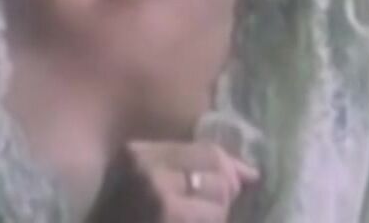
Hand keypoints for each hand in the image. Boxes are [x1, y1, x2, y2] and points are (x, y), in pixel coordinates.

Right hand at [86, 139, 258, 222]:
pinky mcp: (166, 220)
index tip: (238, 185)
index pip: (207, 152)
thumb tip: (251, 174)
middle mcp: (147, 171)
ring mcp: (157, 200)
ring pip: (219, 206)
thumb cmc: (116, 216)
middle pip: (218, 177)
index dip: (230, 171)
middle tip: (197, 214)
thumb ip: (191, 170)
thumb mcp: (145, 186)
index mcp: (138, 154)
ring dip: (213, 221)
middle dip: (220, 201)